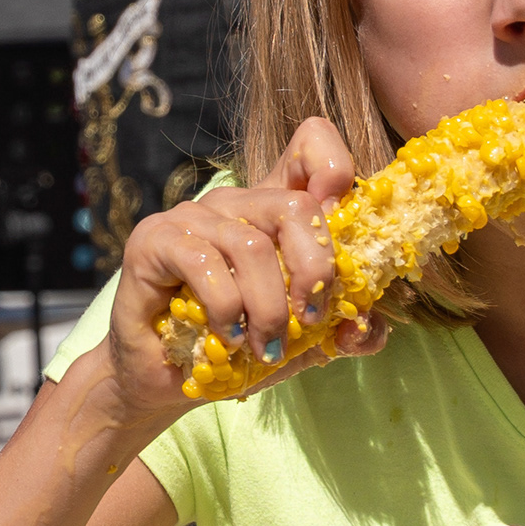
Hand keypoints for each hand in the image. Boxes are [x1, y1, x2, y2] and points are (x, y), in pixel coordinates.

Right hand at [101, 115, 364, 430]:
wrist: (162, 380)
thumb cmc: (234, 349)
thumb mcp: (302, 342)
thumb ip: (343, 330)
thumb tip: (370, 328)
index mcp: (273, 213)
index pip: (311, 145)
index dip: (335, 170)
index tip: (340, 232)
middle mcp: (234, 204)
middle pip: (296, 205)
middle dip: (315, 270)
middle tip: (310, 319)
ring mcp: (191, 216)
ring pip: (252, 246)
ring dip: (268, 308)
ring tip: (265, 347)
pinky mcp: (154, 239)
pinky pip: (205, 264)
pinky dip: (227, 309)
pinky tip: (228, 336)